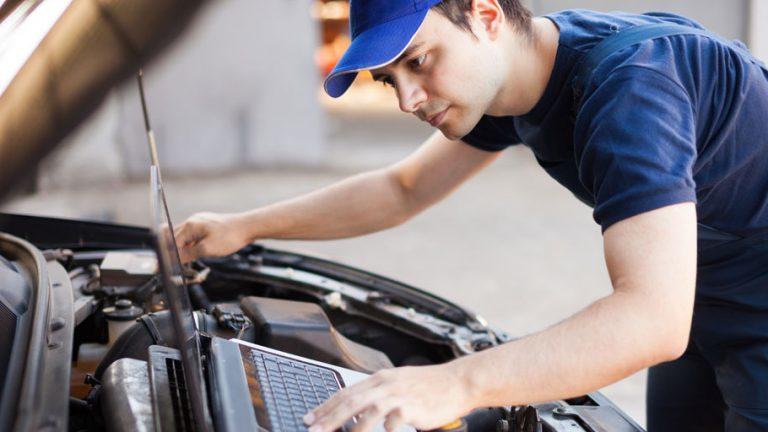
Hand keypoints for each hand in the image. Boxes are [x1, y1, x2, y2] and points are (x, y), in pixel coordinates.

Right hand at [174, 212, 250, 262]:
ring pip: (184, 237)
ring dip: (183, 249)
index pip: (171, 243)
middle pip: (174, 238)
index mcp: (190, 226)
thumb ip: (187, 254)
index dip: (169, 257)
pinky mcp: (207, 224)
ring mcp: (200, 221)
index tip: (166, 268)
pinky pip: (193, 235)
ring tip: (185, 262)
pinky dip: (191, 245)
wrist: (248, 227)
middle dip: (173, 252)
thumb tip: (172, 260)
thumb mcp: (206, 249)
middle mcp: (192, 221)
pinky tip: (196, 252)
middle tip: (175, 266)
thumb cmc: (230, 237)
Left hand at [304, 364, 472, 431]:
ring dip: (348, 427)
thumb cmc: (429, 386)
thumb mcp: (399, 384)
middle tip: (311, 429)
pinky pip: (391, 421)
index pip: (346, 392)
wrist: (457, 381)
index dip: (325, 406)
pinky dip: (381, 430)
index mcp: (380, 379)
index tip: (309, 417)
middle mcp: (386, 385)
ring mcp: (398, 395)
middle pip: (350, 402)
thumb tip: (356, 408)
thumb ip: (378, 394)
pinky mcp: (411, 407)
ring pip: (366, 411)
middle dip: (328, 418)